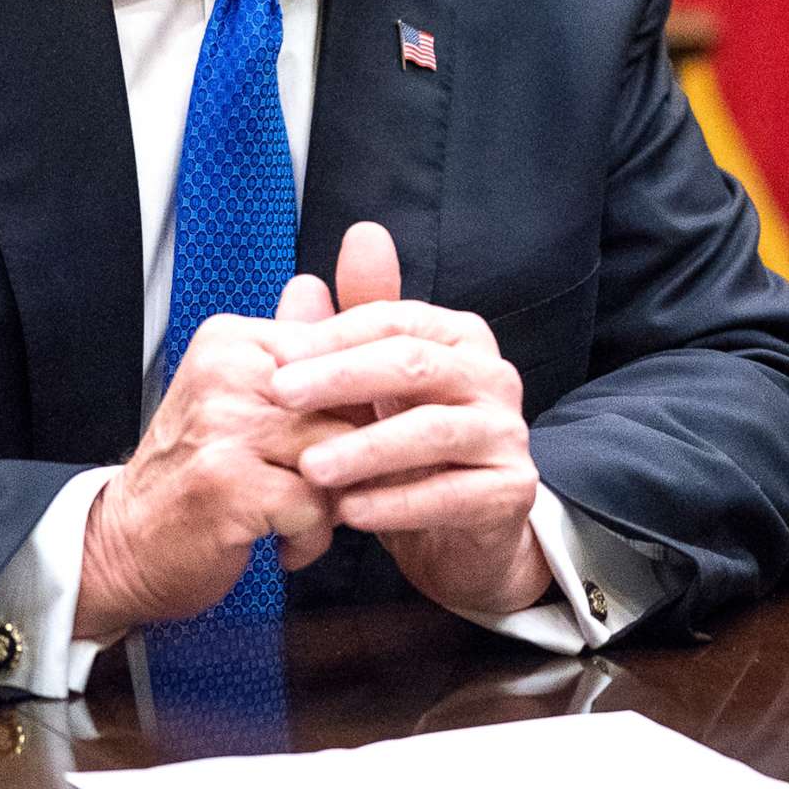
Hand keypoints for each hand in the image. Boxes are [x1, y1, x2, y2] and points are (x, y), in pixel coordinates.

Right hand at [73, 295, 351, 639]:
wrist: (125, 545)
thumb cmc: (196, 473)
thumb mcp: (244, 400)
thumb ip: (304, 357)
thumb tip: (363, 300)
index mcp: (233, 342)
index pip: (345, 347)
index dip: (365, 402)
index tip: (343, 435)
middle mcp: (226, 373)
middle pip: (348, 402)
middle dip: (353, 455)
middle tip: (321, 483)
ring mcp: (224, 427)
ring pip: (339, 452)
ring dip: (331, 499)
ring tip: (298, 513)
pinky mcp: (229, 484)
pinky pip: (316, 504)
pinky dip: (311, 535)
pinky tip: (283, 541)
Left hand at [269, 223, 553, 615]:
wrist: (463, 535)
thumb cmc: (410, 452)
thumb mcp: (375, 391)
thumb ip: (352, 328)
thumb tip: (336, 253)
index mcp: (460, 339)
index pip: (397, 320)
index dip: (336, 336)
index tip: (278, 360)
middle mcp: (492, 377)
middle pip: (415, 363)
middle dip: (342, 378)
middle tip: (281, 396)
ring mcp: (507, 433)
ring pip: (434, 430)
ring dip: (366, 448)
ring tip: (309, 467)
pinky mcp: (511, 491)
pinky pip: (452, 494)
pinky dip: (397, 503)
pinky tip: (349, 512)